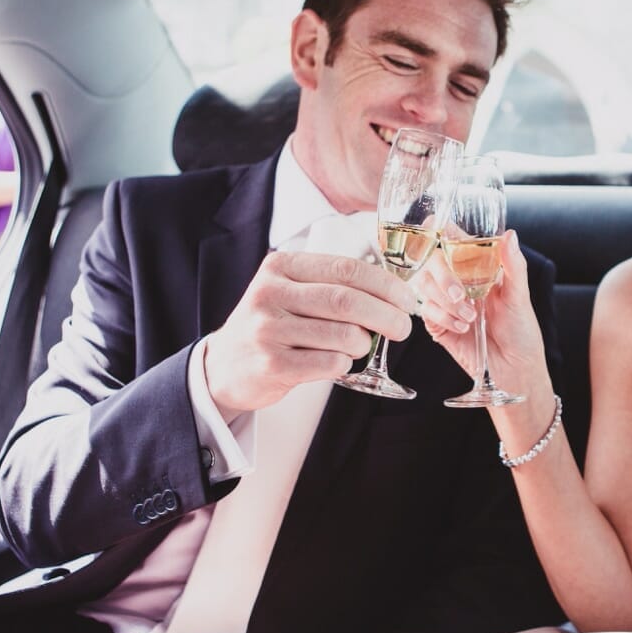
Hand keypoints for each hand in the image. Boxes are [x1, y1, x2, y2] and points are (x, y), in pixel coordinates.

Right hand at [204, 251, 417, 415]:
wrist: (225, 365)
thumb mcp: (291, 291)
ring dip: (365, 343)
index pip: (347, 269)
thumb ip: (331, 285)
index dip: (386, 286)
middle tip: (402, 328)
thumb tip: (393, 294)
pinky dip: (345, 363)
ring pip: (342, 334)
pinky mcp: (271, 364)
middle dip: (386, 316)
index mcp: (281, 267)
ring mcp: (268, 330)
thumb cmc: (272, 325)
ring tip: (363, 345)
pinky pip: (328, 363)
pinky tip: (339, 362)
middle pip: (347, 301)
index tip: (406, 300)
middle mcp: (270, 294)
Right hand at [418, 230, 551, 397]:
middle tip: (462, 295)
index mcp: (476, 267)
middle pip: (431, 262)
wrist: (514, 368)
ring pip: (424, 286)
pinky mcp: (437, 323)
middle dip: (443, 277)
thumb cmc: (521, 329)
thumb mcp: (520, 295)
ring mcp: (444, 301)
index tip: (434, 226)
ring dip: (446, 302)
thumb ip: (513, 265)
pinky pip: (426, 311)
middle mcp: (457, 280)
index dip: (439, 229)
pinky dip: (443, 318)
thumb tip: (510, 235)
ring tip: (471, 317)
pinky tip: (463, 328)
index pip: (451, 239)